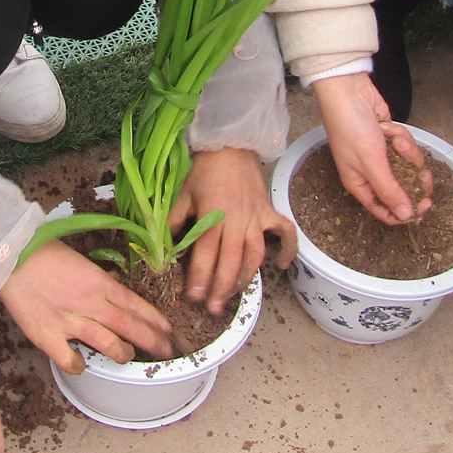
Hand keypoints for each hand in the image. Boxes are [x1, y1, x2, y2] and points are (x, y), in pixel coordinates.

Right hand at [0, 241, 171, 372]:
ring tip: (127, 356)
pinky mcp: (48, 336)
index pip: (136, 305)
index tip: (168, 330)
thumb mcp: (81, 263)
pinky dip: (79, 366)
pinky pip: (70, 360)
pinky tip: (82, 365)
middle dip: (152, 341)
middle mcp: (91, 304)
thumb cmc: (43, 254)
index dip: (155, 320)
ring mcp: (71, 322)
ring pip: (109, 344)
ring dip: (123, 353)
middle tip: (166, 351)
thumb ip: (98, 281)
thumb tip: (112, 292)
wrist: (11, 258)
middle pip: (130, 326)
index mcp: (100, 283)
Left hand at [171, 148, 293, 314]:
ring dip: (245, 278)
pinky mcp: (270, 212)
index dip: (199, 278)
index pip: (205, 254)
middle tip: (212, 309)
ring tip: (234, 295)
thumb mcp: (182, 194)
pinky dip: (289, 249)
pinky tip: (282, 266)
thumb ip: (173, 222)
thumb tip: (164, 250)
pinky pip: (285, 232)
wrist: (230, 144)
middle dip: (220, 287)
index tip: (193, 297)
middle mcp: (237, 221)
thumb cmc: (203, 169)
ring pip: (255, 255)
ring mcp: (257, 218)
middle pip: (231, 261)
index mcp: (213, 216)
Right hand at [313, 73, 431, 225]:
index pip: (384, 211)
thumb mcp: (371, 163)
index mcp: (360, 185)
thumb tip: (405, 217)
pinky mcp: (390, 140)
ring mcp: (382, 156)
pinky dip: (400, 136)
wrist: (348, 93)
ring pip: (407, 165)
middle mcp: (371, 173)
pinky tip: (390, 128)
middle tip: (424, 176)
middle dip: (413, 180)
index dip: (403, 213)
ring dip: (405, 151)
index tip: (423, 207)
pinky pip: (405, 146)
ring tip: (394, 138)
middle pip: (402, 189)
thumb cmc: (352, 130)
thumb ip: (390, 191)